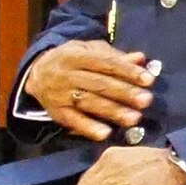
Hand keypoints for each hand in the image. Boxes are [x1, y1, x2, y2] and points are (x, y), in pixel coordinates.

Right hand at [24, 40, 154, 143]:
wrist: (37, 73)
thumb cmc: (73, 61)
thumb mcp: (89, 51)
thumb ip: (115, 56)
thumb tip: (141, 58)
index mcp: (77, 56)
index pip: (105, 63)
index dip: (127, 71)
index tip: (148, 80)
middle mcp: (67, 74)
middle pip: (99, 84)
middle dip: (124, 93)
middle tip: (146, 100)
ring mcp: (60, 94)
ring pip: (89, 103)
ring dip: (113, 111)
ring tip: (134, 118)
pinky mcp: (56, 112)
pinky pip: (73, 121)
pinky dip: (89, 128)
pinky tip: (106, 133)